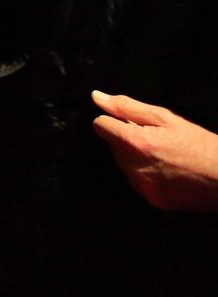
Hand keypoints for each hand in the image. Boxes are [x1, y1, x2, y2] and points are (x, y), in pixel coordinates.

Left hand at [93, 91, 217, 210]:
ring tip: (165, 154)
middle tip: (156, 138)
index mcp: (135, 143)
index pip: (101, 126)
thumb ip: (127, 107)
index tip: (130, 122)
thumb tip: (96, 97)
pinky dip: (145, 174)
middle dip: (126, 138)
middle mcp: (133, 167)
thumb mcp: (166, 118)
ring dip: (134, 156)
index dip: (114, 121)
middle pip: (112, 146)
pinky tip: (167, 170)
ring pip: (123, 164)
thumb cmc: (201, 144)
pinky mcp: (151, 199)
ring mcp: (142, 186)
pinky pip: (136, 181)